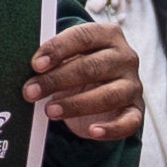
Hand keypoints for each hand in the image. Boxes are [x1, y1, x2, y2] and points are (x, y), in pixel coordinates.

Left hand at [29, 20, 143, 140]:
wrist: (103, 90)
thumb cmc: (80, 69)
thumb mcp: (69, 58)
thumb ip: (54, 60)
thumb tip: (31, 69)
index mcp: (109, 35)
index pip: (84, 36)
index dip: (58, 49)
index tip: (36, 65)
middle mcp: (125, 58)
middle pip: (92, 67)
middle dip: (58, 80)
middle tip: (31, 91)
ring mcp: (133, 85)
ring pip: (108, 95)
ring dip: (76, 104)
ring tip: (50, 111)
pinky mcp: (136, 110)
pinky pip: (128, 121)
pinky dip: (111, 129)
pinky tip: (92, 132)